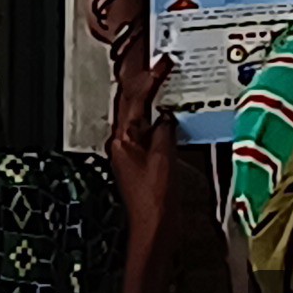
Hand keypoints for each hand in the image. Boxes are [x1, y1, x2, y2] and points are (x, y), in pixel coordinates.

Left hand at [109, 48, 188, 237]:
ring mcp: (130, 152)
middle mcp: (122, 144)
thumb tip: (167, 116)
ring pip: (138, 116)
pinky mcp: (140, 161)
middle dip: (145, 83)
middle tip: (160, 67)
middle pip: (130, 104)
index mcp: (122, 140)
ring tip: (165, 84)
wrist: (154, 228)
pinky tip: (170, 117)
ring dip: (151, 100)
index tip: (161, 64)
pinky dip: (158, 120)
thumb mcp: (164, 159)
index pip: (134, 100)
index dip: (149, 79)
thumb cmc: (154, 202)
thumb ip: (165, 132)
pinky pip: (147, 131)